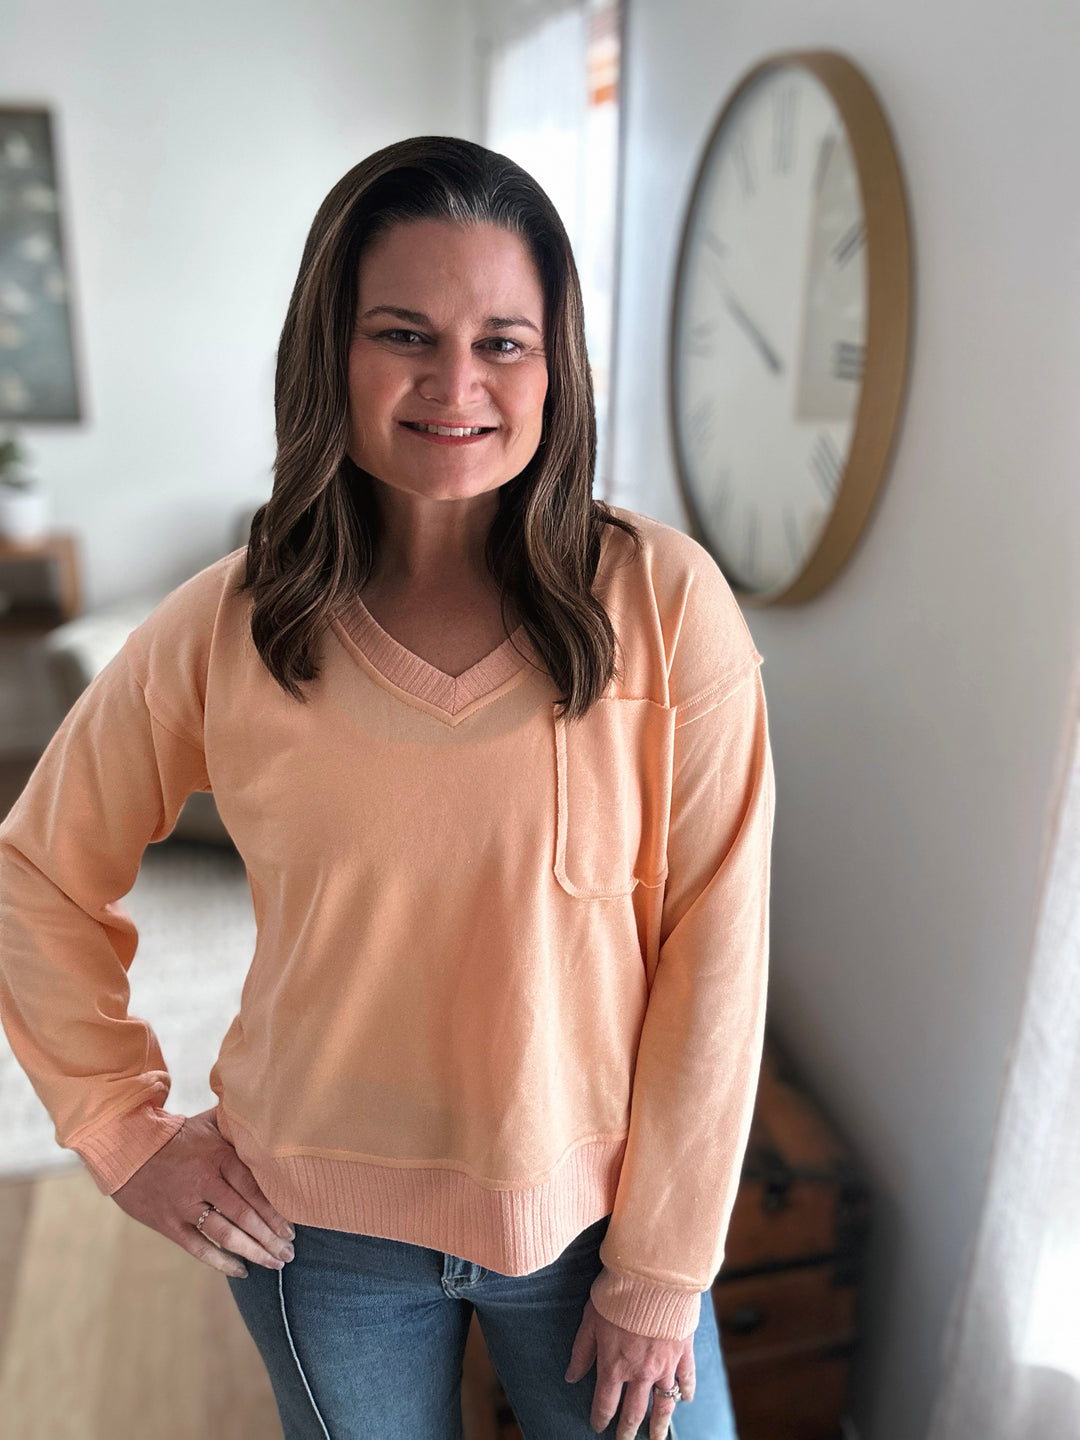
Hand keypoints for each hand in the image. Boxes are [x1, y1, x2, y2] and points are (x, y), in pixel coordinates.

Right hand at [110, 1107, 295, 1278]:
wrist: (126, 1149)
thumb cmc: (175, 1136)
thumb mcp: (208, 1123)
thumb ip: (236, 1125)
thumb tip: (267, 1115)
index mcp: (218, 1156)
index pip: (254, 1187)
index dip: (275, 1210)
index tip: (292, 1227)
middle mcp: (204, 1181)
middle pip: (244, 1214)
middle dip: (270, 1236)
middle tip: (290, 1252)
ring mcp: (185, 1205)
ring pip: (226, 1234)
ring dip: (253, 1251)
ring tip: (275, 1262)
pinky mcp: (169, 1224)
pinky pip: (198, 1248)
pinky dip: (221, 1262)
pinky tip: (242, 1271)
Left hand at [564, 1296, 695, 1438]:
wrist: (651, 1277)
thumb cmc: (617, 1294)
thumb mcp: (589, 1320)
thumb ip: (582, 1352)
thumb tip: (571, 1377)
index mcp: (614, 1366)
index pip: (606, 1403)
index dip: (601, 1418)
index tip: (598, 1426)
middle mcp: (640, 1373)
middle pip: (634, 1412)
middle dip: (628, 1430)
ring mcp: (664, 1365)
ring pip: (663, 1404)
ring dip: (659, 1425)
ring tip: (656, 1438)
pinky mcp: (683, 1352)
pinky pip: (686, 1378)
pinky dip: (686, 1391)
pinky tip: (686, 1399)